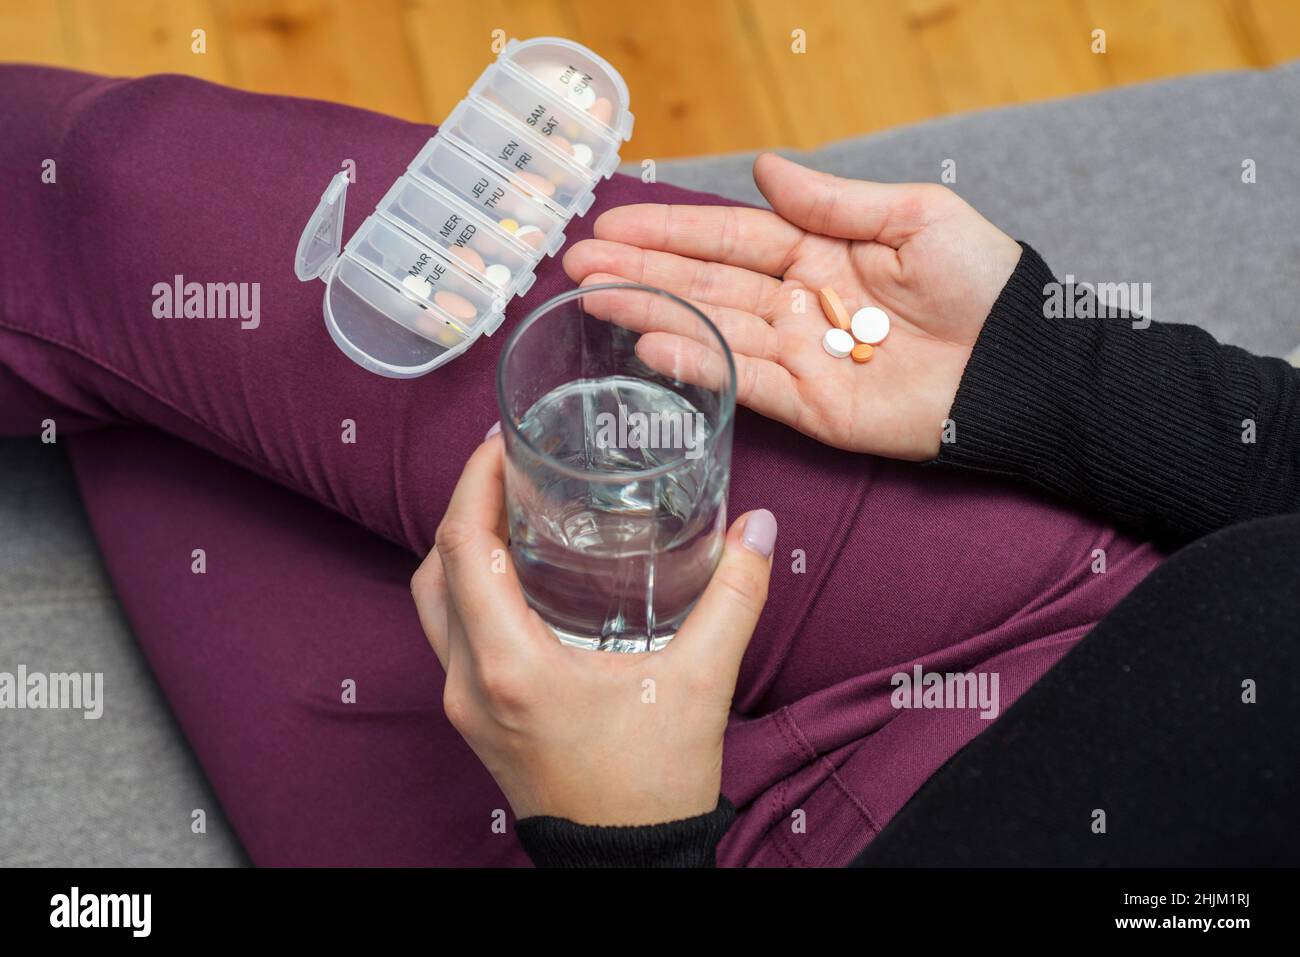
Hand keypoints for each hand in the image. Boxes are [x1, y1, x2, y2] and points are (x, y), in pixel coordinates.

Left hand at [410, 430, 777, 825]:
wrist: (626, 865)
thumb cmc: (652, 787)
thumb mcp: (700, 685)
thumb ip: (733, 598)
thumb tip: (757, 529)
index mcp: (511, 666)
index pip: (465, 549)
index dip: (474, 484)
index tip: (500, 443)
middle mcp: (470, 682)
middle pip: (436, 569)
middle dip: (464, 507)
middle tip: (506, 467)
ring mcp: (465, 705)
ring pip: (434, 606)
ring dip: (461, 551)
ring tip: (511, 511)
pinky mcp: (475, 719)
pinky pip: (450, 637)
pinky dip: (469, 591)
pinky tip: (519, 576)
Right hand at [564, 153, 1022, 460]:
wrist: (1022, 367)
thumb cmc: (985, 283)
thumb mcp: (914, 217)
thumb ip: (832, 201)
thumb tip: (766, 170)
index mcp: (822, 251)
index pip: (730, 237)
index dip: (671, 230)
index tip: (613, 225)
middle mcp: (800, 303)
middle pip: (706, 284)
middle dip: (642, 272)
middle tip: (577, 266)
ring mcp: (801, 357)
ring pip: (713, 330)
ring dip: (653, 315)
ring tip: (595, 299)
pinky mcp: (812, 408)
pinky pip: (745, 383)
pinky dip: (698, 366)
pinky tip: (651, 346)